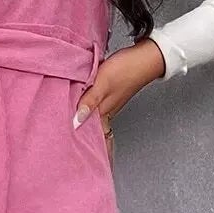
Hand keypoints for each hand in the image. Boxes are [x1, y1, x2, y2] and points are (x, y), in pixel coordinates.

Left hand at [72, 37, 165, 158]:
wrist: (144, 58)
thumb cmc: (125, 69)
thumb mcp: (102, 84)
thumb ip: (89, 102)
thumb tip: (76, 122)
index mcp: (103, 112)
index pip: (92, 136)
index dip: (84, 146)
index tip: (74, 154)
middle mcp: (106, 111)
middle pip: (91, 130)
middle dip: (82, 140)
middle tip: (69, 147)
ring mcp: (108, 103)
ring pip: (92, 119)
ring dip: (83, 124)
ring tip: (70, 132)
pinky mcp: (109, 94)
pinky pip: (95, 107)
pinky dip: (87, 110)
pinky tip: (80, 108)